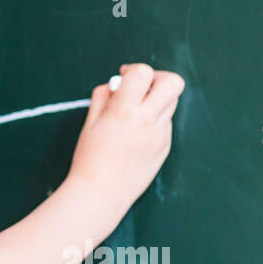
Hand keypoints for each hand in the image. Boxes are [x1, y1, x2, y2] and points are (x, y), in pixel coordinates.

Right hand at [65, 63, 184, 229]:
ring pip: (171, 102)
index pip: (143, 73)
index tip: (123, 77)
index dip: (133, 70)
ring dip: (156, 99)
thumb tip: (117, 84)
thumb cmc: (89, 158)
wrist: (101, 193)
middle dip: (158, 78)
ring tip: (136, 112)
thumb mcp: (89, 121)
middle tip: (142, 87)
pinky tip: (135, 135)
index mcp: (125, 111)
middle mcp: (148, 121)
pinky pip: (165, 123)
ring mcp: (161, 135)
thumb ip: (104, 96)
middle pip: (173, 83)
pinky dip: (154, 120)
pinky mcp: (165, 147)